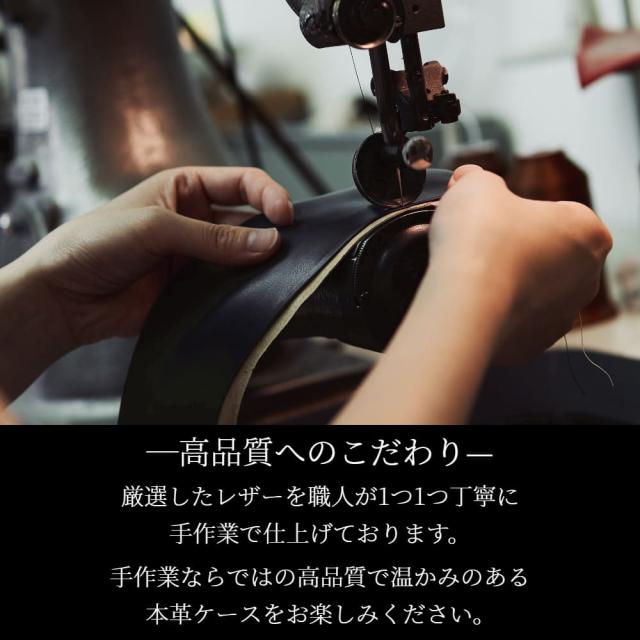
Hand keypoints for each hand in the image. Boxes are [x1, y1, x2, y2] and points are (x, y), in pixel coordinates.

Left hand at [19, 166, 292, 346]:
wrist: (64, 296)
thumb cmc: (95, 243)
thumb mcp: (155, 228)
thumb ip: (213, 238)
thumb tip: (268, 242)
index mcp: (186, 189)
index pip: (241, 182)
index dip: (268, 194)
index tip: (285, 215)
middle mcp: (197, 221)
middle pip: (249, 221)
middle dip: (269, 231)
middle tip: (287, 246)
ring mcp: (197, 257)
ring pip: (243, 258)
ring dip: (258, 264)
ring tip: (274, 272)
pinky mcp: (194, 290)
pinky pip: (229, 289)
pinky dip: (244, 292)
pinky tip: (254, 294)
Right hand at [335, 165, 612, 424]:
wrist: (462, 301)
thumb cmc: (479, 240)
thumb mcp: (475, 185)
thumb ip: (477, 178)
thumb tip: (467, 180)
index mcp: (588, 231)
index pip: (553, 213)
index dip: (516, 212)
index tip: (489, 217)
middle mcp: (585, 277)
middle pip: (545, 255)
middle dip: (514, 250)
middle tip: (477, 245)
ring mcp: (560, 316)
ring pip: (530, 292)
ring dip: (505, 283)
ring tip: (469, 275)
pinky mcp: (533, 344)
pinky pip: (512, 323)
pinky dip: (493, 313)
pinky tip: (470, 302)